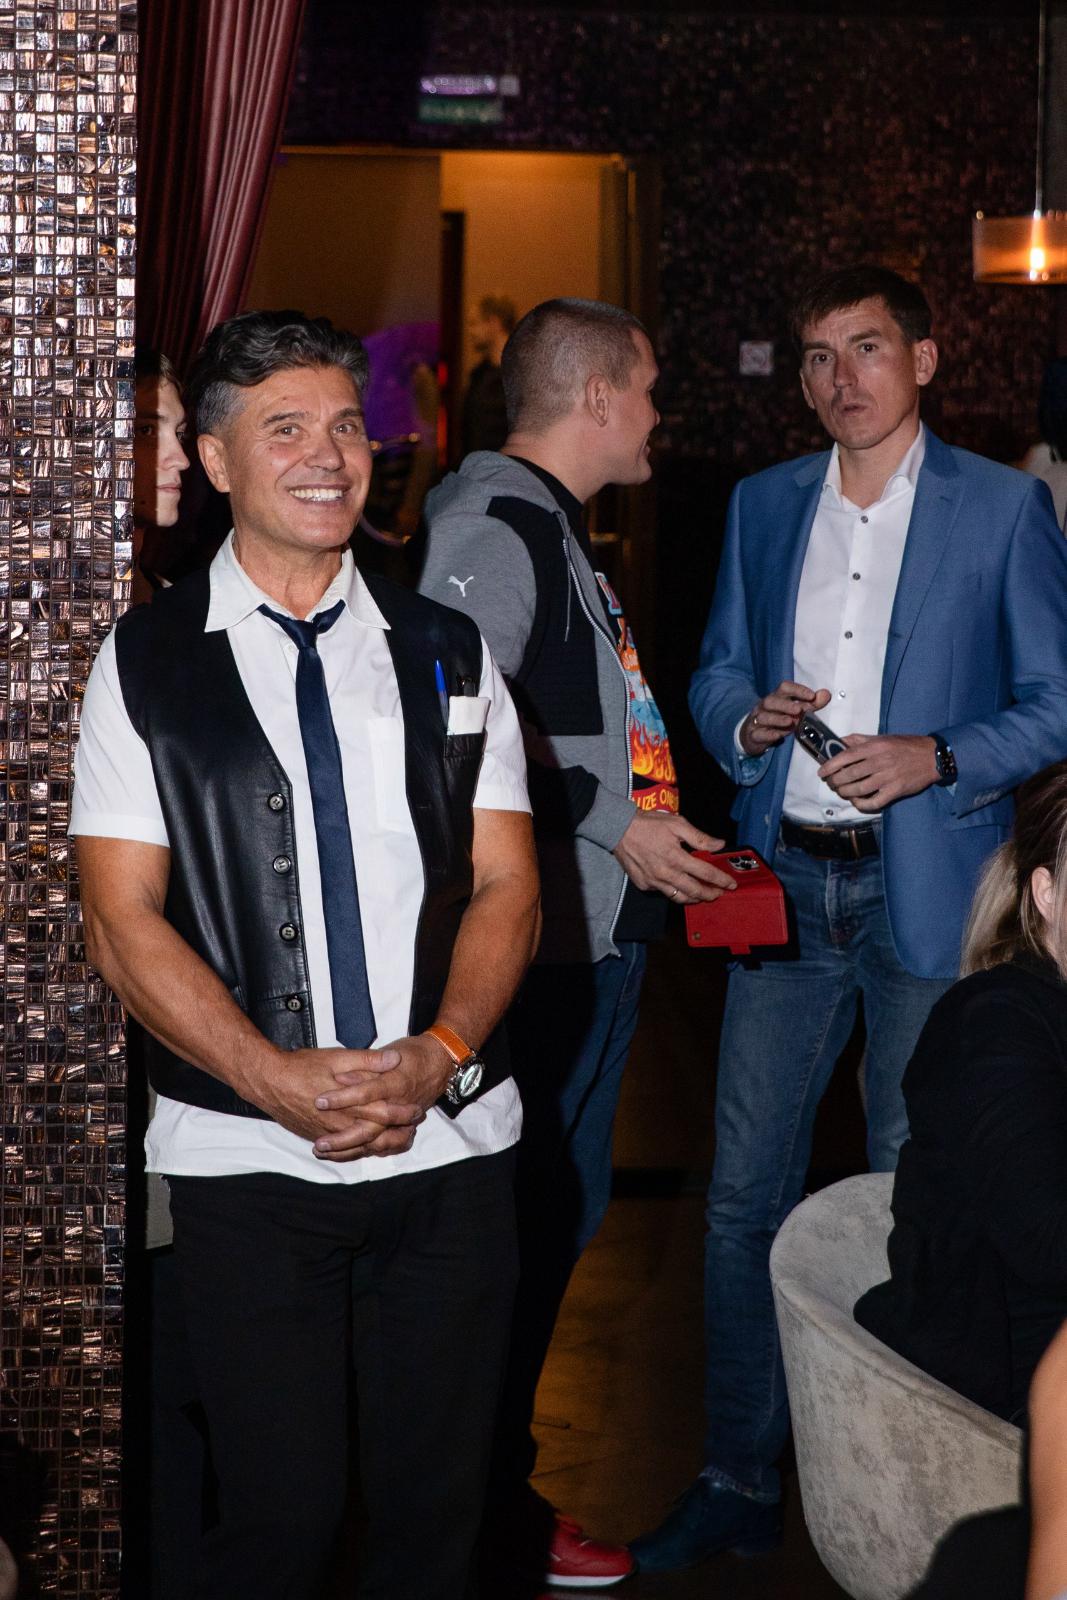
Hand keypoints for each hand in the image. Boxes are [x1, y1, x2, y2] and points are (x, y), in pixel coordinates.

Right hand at [247, 1044, 422, 1160]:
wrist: (268, 1082)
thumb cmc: (301, 1067)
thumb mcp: (337, 1057)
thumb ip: (368, 1060)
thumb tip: (394, 1060)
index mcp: (348, 1104)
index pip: (383, 1114)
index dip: (403, 1113)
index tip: (417, 1109)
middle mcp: (340, 1124)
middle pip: (376, 1135)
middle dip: (397, 1133)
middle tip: (413, 1128)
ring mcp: (327, 1134)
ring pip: (360, 1147)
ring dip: (381, 1144)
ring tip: (397, 1140)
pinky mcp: (316, 1137)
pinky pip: (342, 1152)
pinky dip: (358, 1152)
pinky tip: (366, 1148)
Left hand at [309, 1033, 454, 1159]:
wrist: (441, 1064)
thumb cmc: (412, 1054)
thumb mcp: (389, 1051)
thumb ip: (366, 1065)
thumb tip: (341, 1076)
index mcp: (395, 1084)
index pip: (366, 1094)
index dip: (342, 1098)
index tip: (319, 1101)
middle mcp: (399, 1107)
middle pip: (370, 1130)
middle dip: (343, 1139)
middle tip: (319, 1143)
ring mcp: (402, 1122)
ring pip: (375, 1144)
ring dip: (349, 1150)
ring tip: (323, 1151)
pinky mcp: (403, 1129)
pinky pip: (384, 1147)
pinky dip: (363, 1152)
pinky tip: (342, 1154)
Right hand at [613, 811, 736, 904]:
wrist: (618, 829)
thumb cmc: (649, 824)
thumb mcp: (677, 824)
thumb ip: (699, 837)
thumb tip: (719, 844)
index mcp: (677, 857)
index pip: (706, 873)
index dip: (721, 880)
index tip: (731, 884)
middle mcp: (666, 873)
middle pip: (694, 891)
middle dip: (710, 895)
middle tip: (719, 894)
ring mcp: (653, 881)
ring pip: (678, 897)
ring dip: (694, 898)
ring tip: (702, 896)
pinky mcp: (643, 884)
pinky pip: (662, 892)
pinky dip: (673, 892)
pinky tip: (678, 887)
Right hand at [739, 682, 830, 755]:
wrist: (753, 735)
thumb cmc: (776, 719)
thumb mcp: (794, 711)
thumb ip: (811, 703)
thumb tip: (826, 694)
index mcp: (776, 697)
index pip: (784, 688)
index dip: (797, 690)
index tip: (811, 696)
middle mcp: (765, 707)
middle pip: (771, 701)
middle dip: (785, 704)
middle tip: (799, 710)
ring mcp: (757, 721)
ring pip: (763, 717)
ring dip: (777, 719)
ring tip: (790, 722)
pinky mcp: (754, 735)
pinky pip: (758, 733)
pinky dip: (768, 734)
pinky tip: (777, 735)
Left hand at [817, 733, 938, 810]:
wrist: (932, 757)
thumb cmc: (905, 746)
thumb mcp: (882, 738)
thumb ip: (859, 740)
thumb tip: (839, 742)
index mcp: (874, 747)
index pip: (845, 756)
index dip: (830, 766)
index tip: (822, 772)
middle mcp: (879, 762)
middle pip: (849, 775)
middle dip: (835, 781)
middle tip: (832, 784)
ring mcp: (888, 777)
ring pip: (859, 789)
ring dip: (845, 793)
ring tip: (842, 792)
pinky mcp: (895, 790)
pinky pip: (874, 802)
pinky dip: (861, 804)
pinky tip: (857, 802)